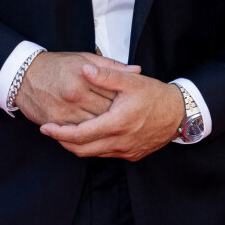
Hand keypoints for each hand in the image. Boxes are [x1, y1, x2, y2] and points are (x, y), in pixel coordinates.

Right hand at [15, 51, 140, 126]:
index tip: (134, 102)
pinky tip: (99, 134)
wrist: (25, 76)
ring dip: (105, 127)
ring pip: (93, 125)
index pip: (112, 91)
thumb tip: (137, 70)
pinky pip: (77, 134)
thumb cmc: (57, 65)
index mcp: (83, 76)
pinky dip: (89, 135)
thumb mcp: (84, 57)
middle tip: (130, 118)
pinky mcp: (56, 123)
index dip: (125, 99)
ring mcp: (65, 111)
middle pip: (105, 111)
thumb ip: (111, 66)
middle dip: (118, 115)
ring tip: (117, 127)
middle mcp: (74, 95)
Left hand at [40, 64, 184, 160]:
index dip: (60, 133)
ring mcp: (126, 151)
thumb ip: (106, 75)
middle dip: (63, 141)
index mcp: (117, 124)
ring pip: (93, 154)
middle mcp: (120, 142)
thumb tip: (85, 69)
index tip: (46, 128)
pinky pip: (106, 154)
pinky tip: (89, 134)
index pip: (81, 135)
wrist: (179, 114)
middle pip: (82, 149)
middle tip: (50, 131)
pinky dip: (92, 147)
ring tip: (64, 132)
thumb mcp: (131, 81)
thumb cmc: (155, 95)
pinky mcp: (131, 155)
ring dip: (77, 145)